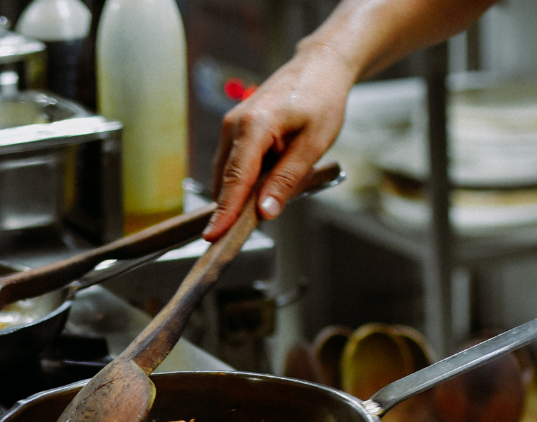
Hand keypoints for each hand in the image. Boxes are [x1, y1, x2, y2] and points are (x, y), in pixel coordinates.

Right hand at [203, 42, 355, 240]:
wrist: (319, 68)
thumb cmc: (321, 100)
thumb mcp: (313, 145)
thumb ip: (287, 180)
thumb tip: (265, 212)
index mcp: (254, 126)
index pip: (235, 179)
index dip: (225, 212)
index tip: (214, 237)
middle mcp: (234, 124)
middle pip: (225, 180)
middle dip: (231, 210)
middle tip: (244, 236)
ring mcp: (231, 126)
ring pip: (227, 175)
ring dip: (240, 196)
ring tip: (267, 205)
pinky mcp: (235, 129)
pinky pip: (233, 164)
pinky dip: (244, 182)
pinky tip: (266, 187)